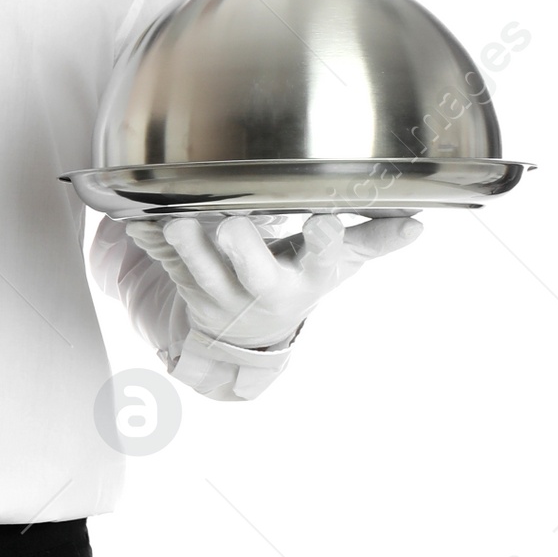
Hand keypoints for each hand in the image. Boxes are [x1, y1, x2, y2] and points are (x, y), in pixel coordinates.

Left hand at [118, 207, 421, 349]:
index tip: (324, 221)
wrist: (251, 335)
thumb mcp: (340, 267)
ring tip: (177, 222)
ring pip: (203, 271)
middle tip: (232, 225)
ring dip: (188, 248)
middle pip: (255, 272)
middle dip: (244, 251)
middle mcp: (265, 289)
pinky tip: (137, 223)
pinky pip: (166, 266)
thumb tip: (420, 225)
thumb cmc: (301, 281)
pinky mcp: (188, 288)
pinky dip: (151, 246)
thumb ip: (375, 242)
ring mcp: (223, 293)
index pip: (323, 258)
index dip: (324, 241)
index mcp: (306, 278)